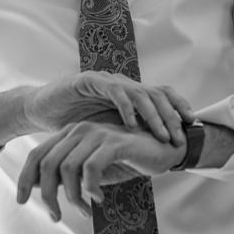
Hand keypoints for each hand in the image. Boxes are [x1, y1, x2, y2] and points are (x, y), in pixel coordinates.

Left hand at [16, 121, 183, 220]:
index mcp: (70, 133)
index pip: (37, 155)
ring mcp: (97, 134)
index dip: (25, 179)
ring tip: (85, 211)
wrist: (163, 151)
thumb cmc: (126, 161)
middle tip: (56, 216)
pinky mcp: (114, 142)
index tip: (22, 202)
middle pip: (47, 164)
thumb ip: (68, 175)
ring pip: (67, 169)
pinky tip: (100, 198)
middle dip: (47, 195)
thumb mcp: (92, 170)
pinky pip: (91, 169)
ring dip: (73, 197)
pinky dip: (91, 189)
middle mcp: (80, 130)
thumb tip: (40, 189)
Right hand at [27, 72, 193, 145]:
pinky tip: (131, 124)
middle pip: (156, 94)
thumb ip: (128, 135)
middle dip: (171, 116)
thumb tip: (156, 152)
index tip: (193, 126)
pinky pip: (113, 91)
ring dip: (153, 115)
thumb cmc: (74, 122)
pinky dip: (124, 107)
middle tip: (180, 136)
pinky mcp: (89, 81)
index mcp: (129, 94)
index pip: (162, 95)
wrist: (41, 109)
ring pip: (139, 93)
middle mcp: (122, 84)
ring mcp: (107, 81)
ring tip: (161, 134)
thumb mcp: (106, 131)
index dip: (179, 107)